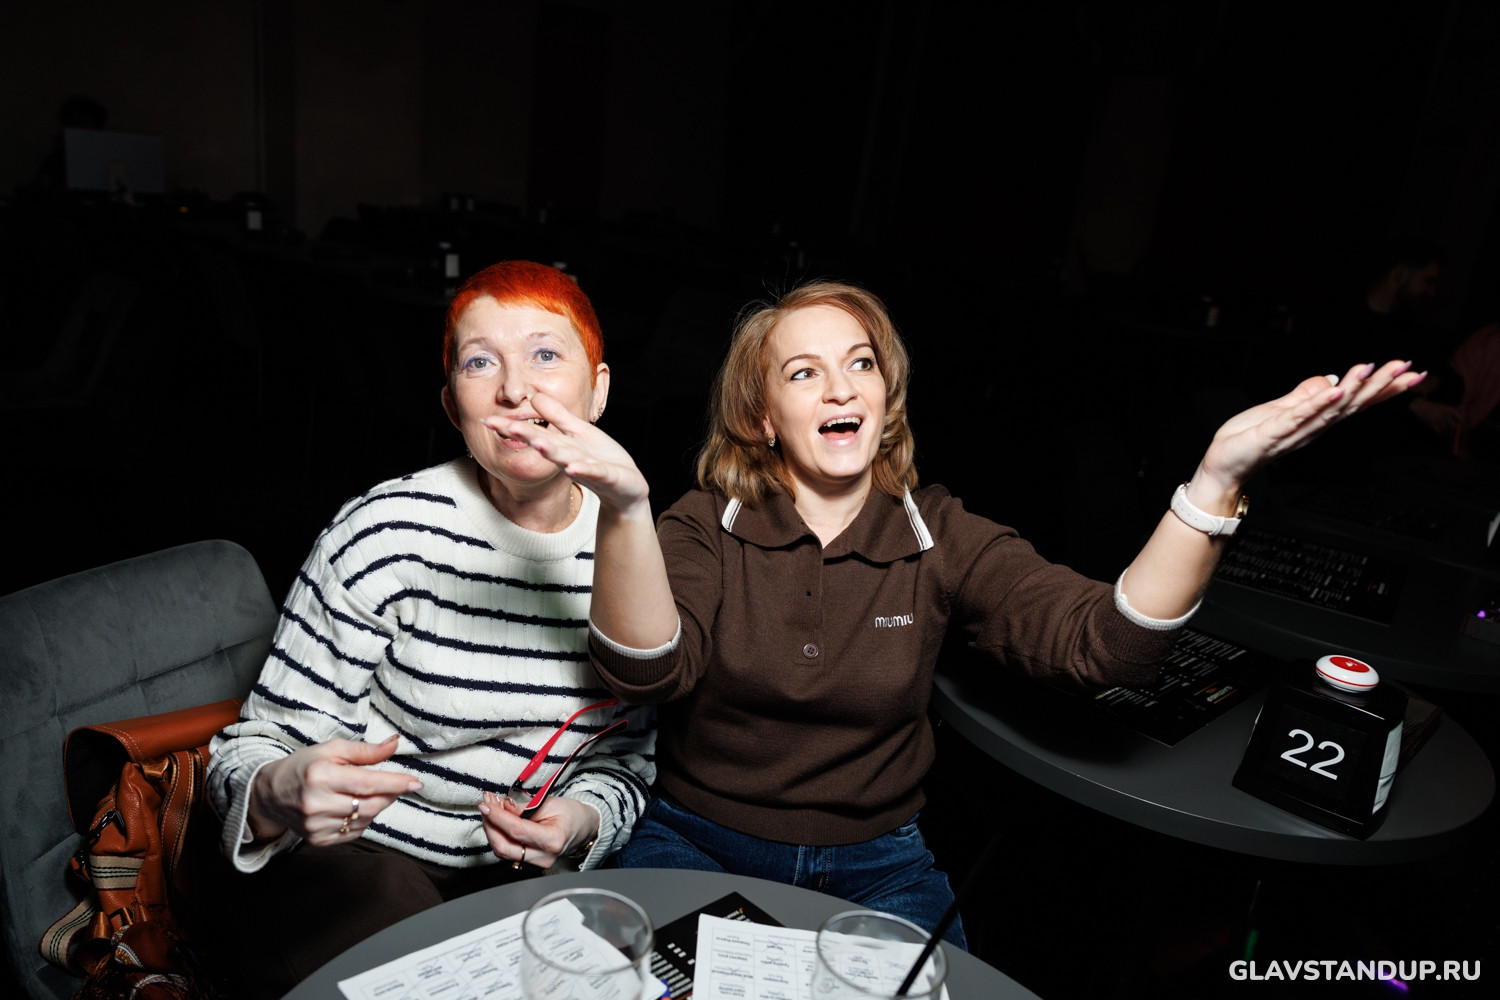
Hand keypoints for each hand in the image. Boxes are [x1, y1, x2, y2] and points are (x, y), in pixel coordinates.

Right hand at [248, 734, 421, 845]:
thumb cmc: (304, 766)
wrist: (270, 793)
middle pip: (371, 805)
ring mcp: (316, 825)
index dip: (396, 783)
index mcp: (321, 776)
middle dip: (390, 795)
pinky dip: (362, 820)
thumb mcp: (332, 750)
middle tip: (395, 785)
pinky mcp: (317, 840)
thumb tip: (395, 744)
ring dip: (376, 807)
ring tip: (366, 793)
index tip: (416, 783)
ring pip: (365, 820)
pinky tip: (353, 808)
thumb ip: (366, 751)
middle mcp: (317, 803)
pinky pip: (353, 833)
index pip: (368, 782)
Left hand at [478, 791, 600, 869]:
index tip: (485, 804)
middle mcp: (543, 857)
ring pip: (502, 851)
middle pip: (504, 847)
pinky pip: (507, 851)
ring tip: (492, 809)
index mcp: (552, 840)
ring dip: (492, 829)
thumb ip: (524, 806)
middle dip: (490, 825)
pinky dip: (499, 835)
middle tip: (486, 805)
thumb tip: (502, 806)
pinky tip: (499, 820)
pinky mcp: (529, 864)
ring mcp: (536, 864)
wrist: (583, 828)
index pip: (516, 830)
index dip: (497, 817)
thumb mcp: (551, 802)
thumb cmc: (571, 814)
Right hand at [483, 392, 651, 521]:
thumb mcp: (577, 432)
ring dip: (552, 452)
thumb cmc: (600, 458)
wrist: (625, 487)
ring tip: (538, 444)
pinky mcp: (608, 477)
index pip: (534, 434)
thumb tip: (533, 396)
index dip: (511, 427)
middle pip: (545, 444)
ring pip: (567, 458)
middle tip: (499, 426)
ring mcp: (588, 468)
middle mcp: (571, 458)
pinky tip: (574, 467)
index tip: (486, 420)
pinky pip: (596, 472)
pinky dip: (585, 469)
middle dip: (524, 435)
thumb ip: (557, 416)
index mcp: (562, 446)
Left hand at [1196, 360, 1425, 494]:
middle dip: (1381, 386)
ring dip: (1355, 389)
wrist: (1224, 464)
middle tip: (1408, 369)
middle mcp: (1312, 427)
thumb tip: (1331, 379)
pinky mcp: (1274, 433)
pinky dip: (1318, 404)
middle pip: (1353, 404)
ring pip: (1332, 409)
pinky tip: (1336, 390)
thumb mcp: (1282, 409)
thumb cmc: (1250, 438)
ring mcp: (1295, 431)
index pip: (1355, 401)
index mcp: (1316, 420)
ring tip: (1376, 371)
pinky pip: (1300, 417)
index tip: (1410, 372)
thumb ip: (1306, 396)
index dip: (1383, 388)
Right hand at [1408, 397, 1463, 434]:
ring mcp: (1439, 418)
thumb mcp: (1443, 407)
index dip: (1461, 423)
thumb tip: (1460, 421)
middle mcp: (1445, 414)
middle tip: (1448, 428)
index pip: (1461, 418)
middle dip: (1450, 428)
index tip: (1460, 426)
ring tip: (1439, 426)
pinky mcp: (1432, 422)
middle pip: (1453, 426)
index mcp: (1449, 410)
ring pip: (1445, 429)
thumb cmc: (1433, 408)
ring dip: (1443, 429)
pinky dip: (1438, 431)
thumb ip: (1452, 413)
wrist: (1420, 406)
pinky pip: (1438, 430)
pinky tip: (1435, 427)